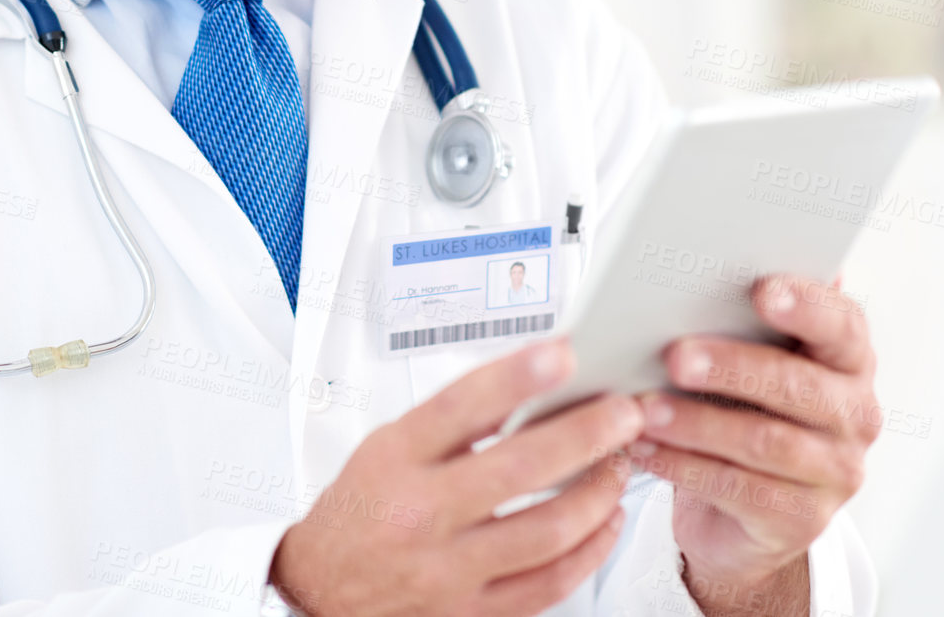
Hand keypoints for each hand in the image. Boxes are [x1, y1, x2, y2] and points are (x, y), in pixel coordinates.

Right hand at [269, 337, 642, 616]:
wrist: (321, 592)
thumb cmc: (359, 513)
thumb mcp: (386, 448)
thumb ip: (450, 421)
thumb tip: (520, 386)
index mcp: (396, 461)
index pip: (459, 407)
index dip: (516, 377)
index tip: (562, 353)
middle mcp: (421, 515)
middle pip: (517, 469)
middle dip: (584, 435)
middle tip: (622, 413)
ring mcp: (448, 570)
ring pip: (547, 532)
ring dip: (598, 494)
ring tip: (619, 464)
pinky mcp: (473, 612)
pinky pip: (549, 585)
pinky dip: (590, 551)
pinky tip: (607, 523)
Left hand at [629, 273, 877, 611]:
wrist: (739, 510)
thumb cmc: (738, 411)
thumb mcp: (745, 363)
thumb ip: (738, 321)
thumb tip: (698, 271)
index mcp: (847, 361)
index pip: (842, 325)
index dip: (807, 305)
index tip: (762, 290)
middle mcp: (855, 415)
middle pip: (798, 385)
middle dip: (732, 367)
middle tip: (675, 356)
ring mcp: (836, 473)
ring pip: (765, 441)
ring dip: (697, 423)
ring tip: (645, 409)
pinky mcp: (804, 521)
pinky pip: (740, 490)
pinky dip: (684, 467)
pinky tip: (646, 449)